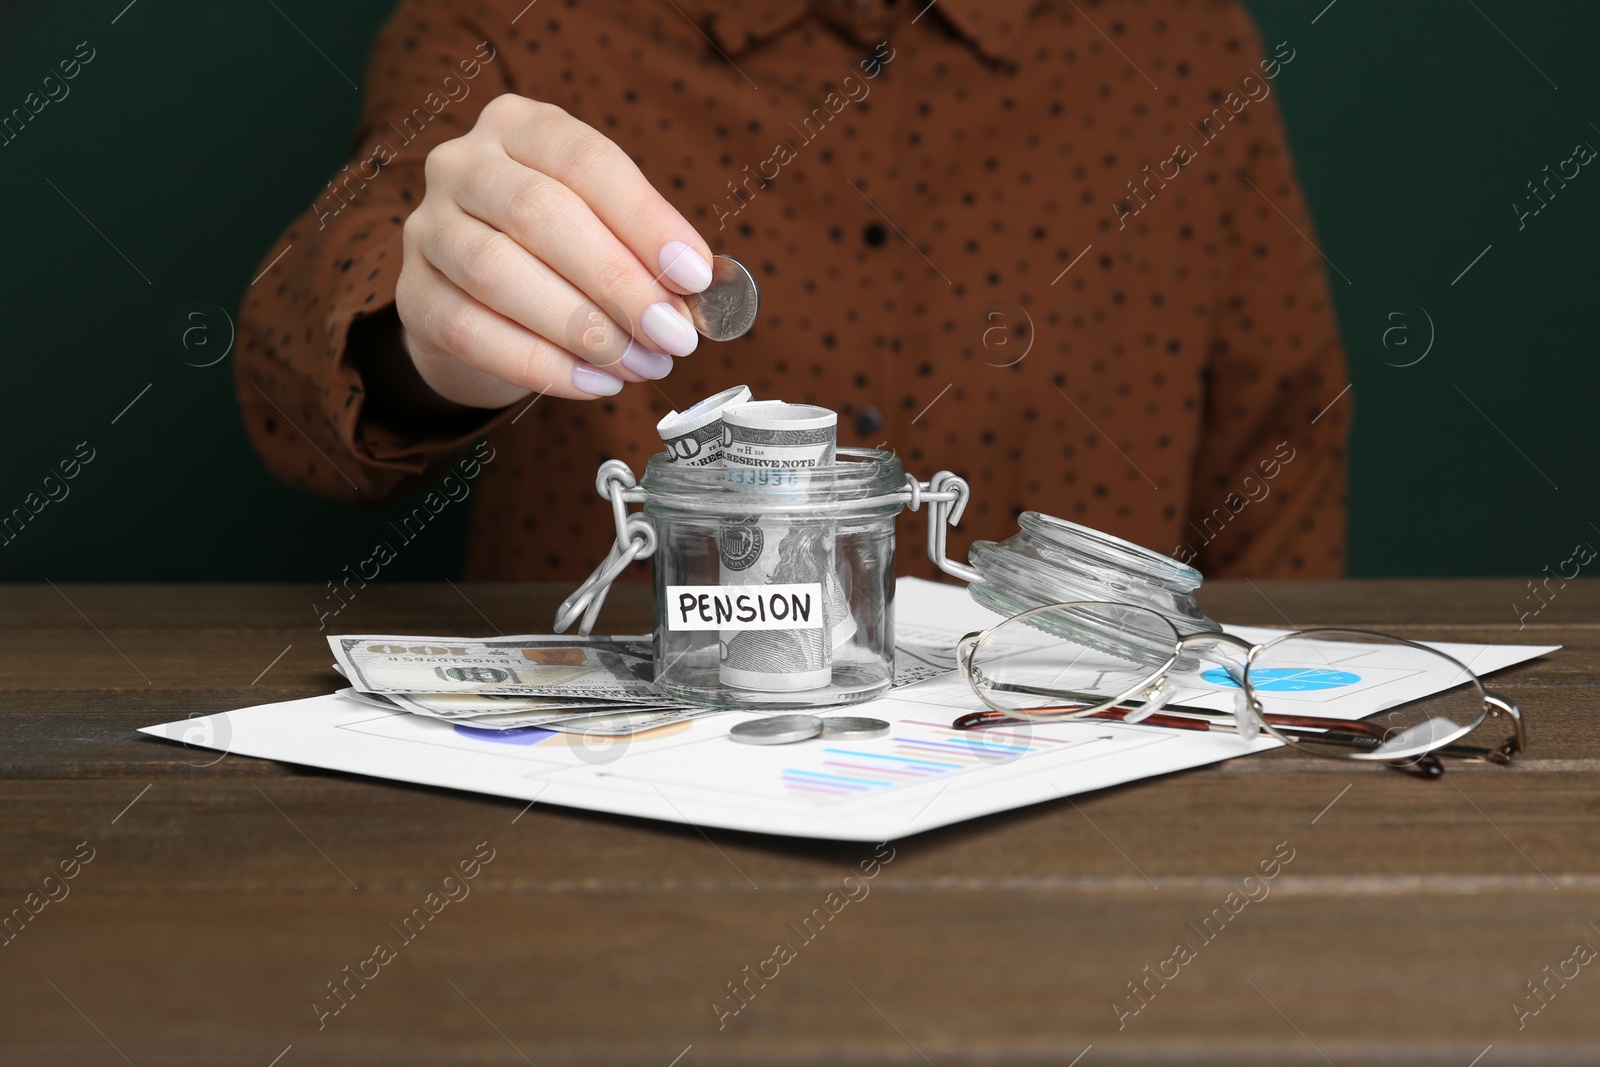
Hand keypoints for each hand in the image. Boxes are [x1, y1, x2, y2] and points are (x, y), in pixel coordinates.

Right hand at [395, 94, 712, 406]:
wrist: (474, 309)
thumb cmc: (555, 259)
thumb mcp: (602, 232)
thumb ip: (646, 252)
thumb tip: (702, 292)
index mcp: (520, 127)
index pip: (586, 161)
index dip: (645, 219)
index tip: (694, 275)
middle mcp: (462, 165)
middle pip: (540, 213)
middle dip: (617, 281)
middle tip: (672, 335)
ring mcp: (428, 229)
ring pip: (498, 272)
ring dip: (582, 328)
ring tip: (639, 365)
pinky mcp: (413, 298)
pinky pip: (474, 331)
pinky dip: (542, 365)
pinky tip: (594, 384)